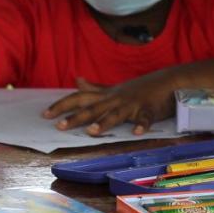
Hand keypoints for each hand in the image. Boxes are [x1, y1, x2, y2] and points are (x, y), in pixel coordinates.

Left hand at [43, 73, 177, 134]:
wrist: (169, 81)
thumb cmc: (140, 87)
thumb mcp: (115, 87)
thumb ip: (94, 87)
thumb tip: (77, 80)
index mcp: (107, 95)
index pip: (80, 98)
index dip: (62, 105)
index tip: (45, 114)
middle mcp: (116, 99)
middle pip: (94, 108)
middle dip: (77, 117)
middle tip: (60, 126)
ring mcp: (133, 104)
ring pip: (116, 114)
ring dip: (105, 122)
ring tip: (92, 131)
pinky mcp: (149, 109)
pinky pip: (145, 118)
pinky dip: (142, 124)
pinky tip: (137, 132)